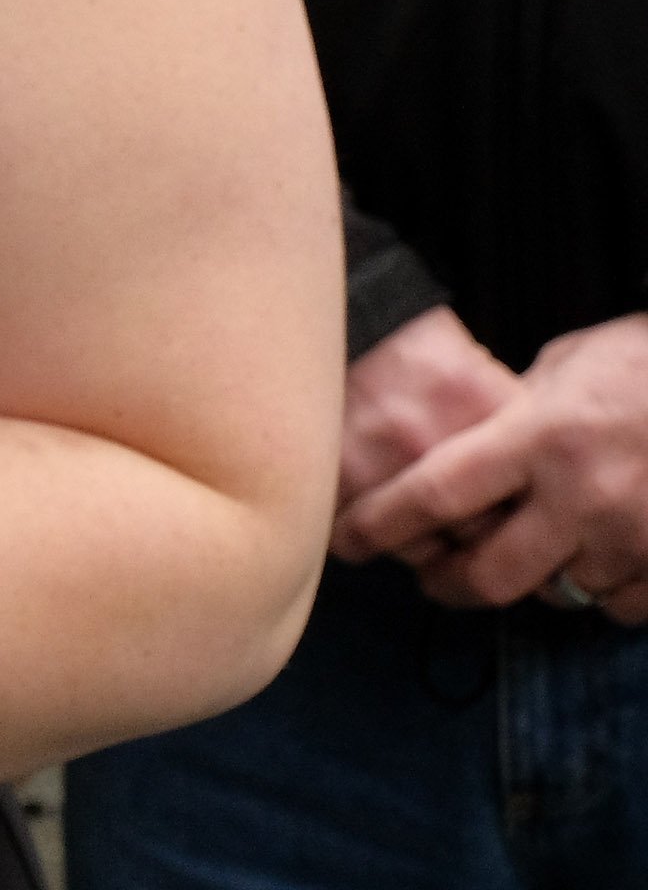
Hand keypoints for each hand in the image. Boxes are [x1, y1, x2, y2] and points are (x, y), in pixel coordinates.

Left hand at [337, 313, 647, 621]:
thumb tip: (478, 448)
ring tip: (529, 554)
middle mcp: (582, 495)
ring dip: (537, 581)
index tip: (348, 540)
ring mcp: (634, 537)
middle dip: (449, 585)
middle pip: (490, 573)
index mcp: (541, 435)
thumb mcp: (569, 363)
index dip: (383, 524)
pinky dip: (602, 592)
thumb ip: (517, 413)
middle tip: (432, 580)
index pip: (437, 492)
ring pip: (558, 594)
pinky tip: (597, 563)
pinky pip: (620, 606)